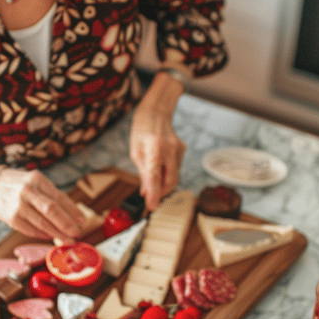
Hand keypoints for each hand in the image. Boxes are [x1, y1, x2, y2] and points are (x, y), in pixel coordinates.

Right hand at [0, 169, 86, 241]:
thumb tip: (75, 216)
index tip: (82, 221)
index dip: (72, 211)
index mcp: (36, 180)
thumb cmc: (19, 185)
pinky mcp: (11, 219)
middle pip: (51, 210)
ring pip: (42, 223)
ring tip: (68, 239)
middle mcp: (27, 192)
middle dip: (66, 224)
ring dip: (57, 233)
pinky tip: (50, 236)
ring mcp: (18, 206)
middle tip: (77, 233)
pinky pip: (31, 230)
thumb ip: (54, 196)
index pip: (58, 197)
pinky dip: (43, 234)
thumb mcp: (36, 183)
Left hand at [130, 70, 185, 210]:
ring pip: (174, 176)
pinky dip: (167, 173)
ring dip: (163, 182)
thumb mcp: (135, 152)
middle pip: (170, 181)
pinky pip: (176, 168)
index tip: (151, 206)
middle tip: (151, 197)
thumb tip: (147, 192)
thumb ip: (143, 173)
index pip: (155, 176)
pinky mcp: (183, 150)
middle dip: (161, 192)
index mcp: (154, 148)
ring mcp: (179, 149)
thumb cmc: (142, 131)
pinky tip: (160, 165)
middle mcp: (170, 149)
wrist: (156, 112)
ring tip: (153, 177)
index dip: (154, 193)